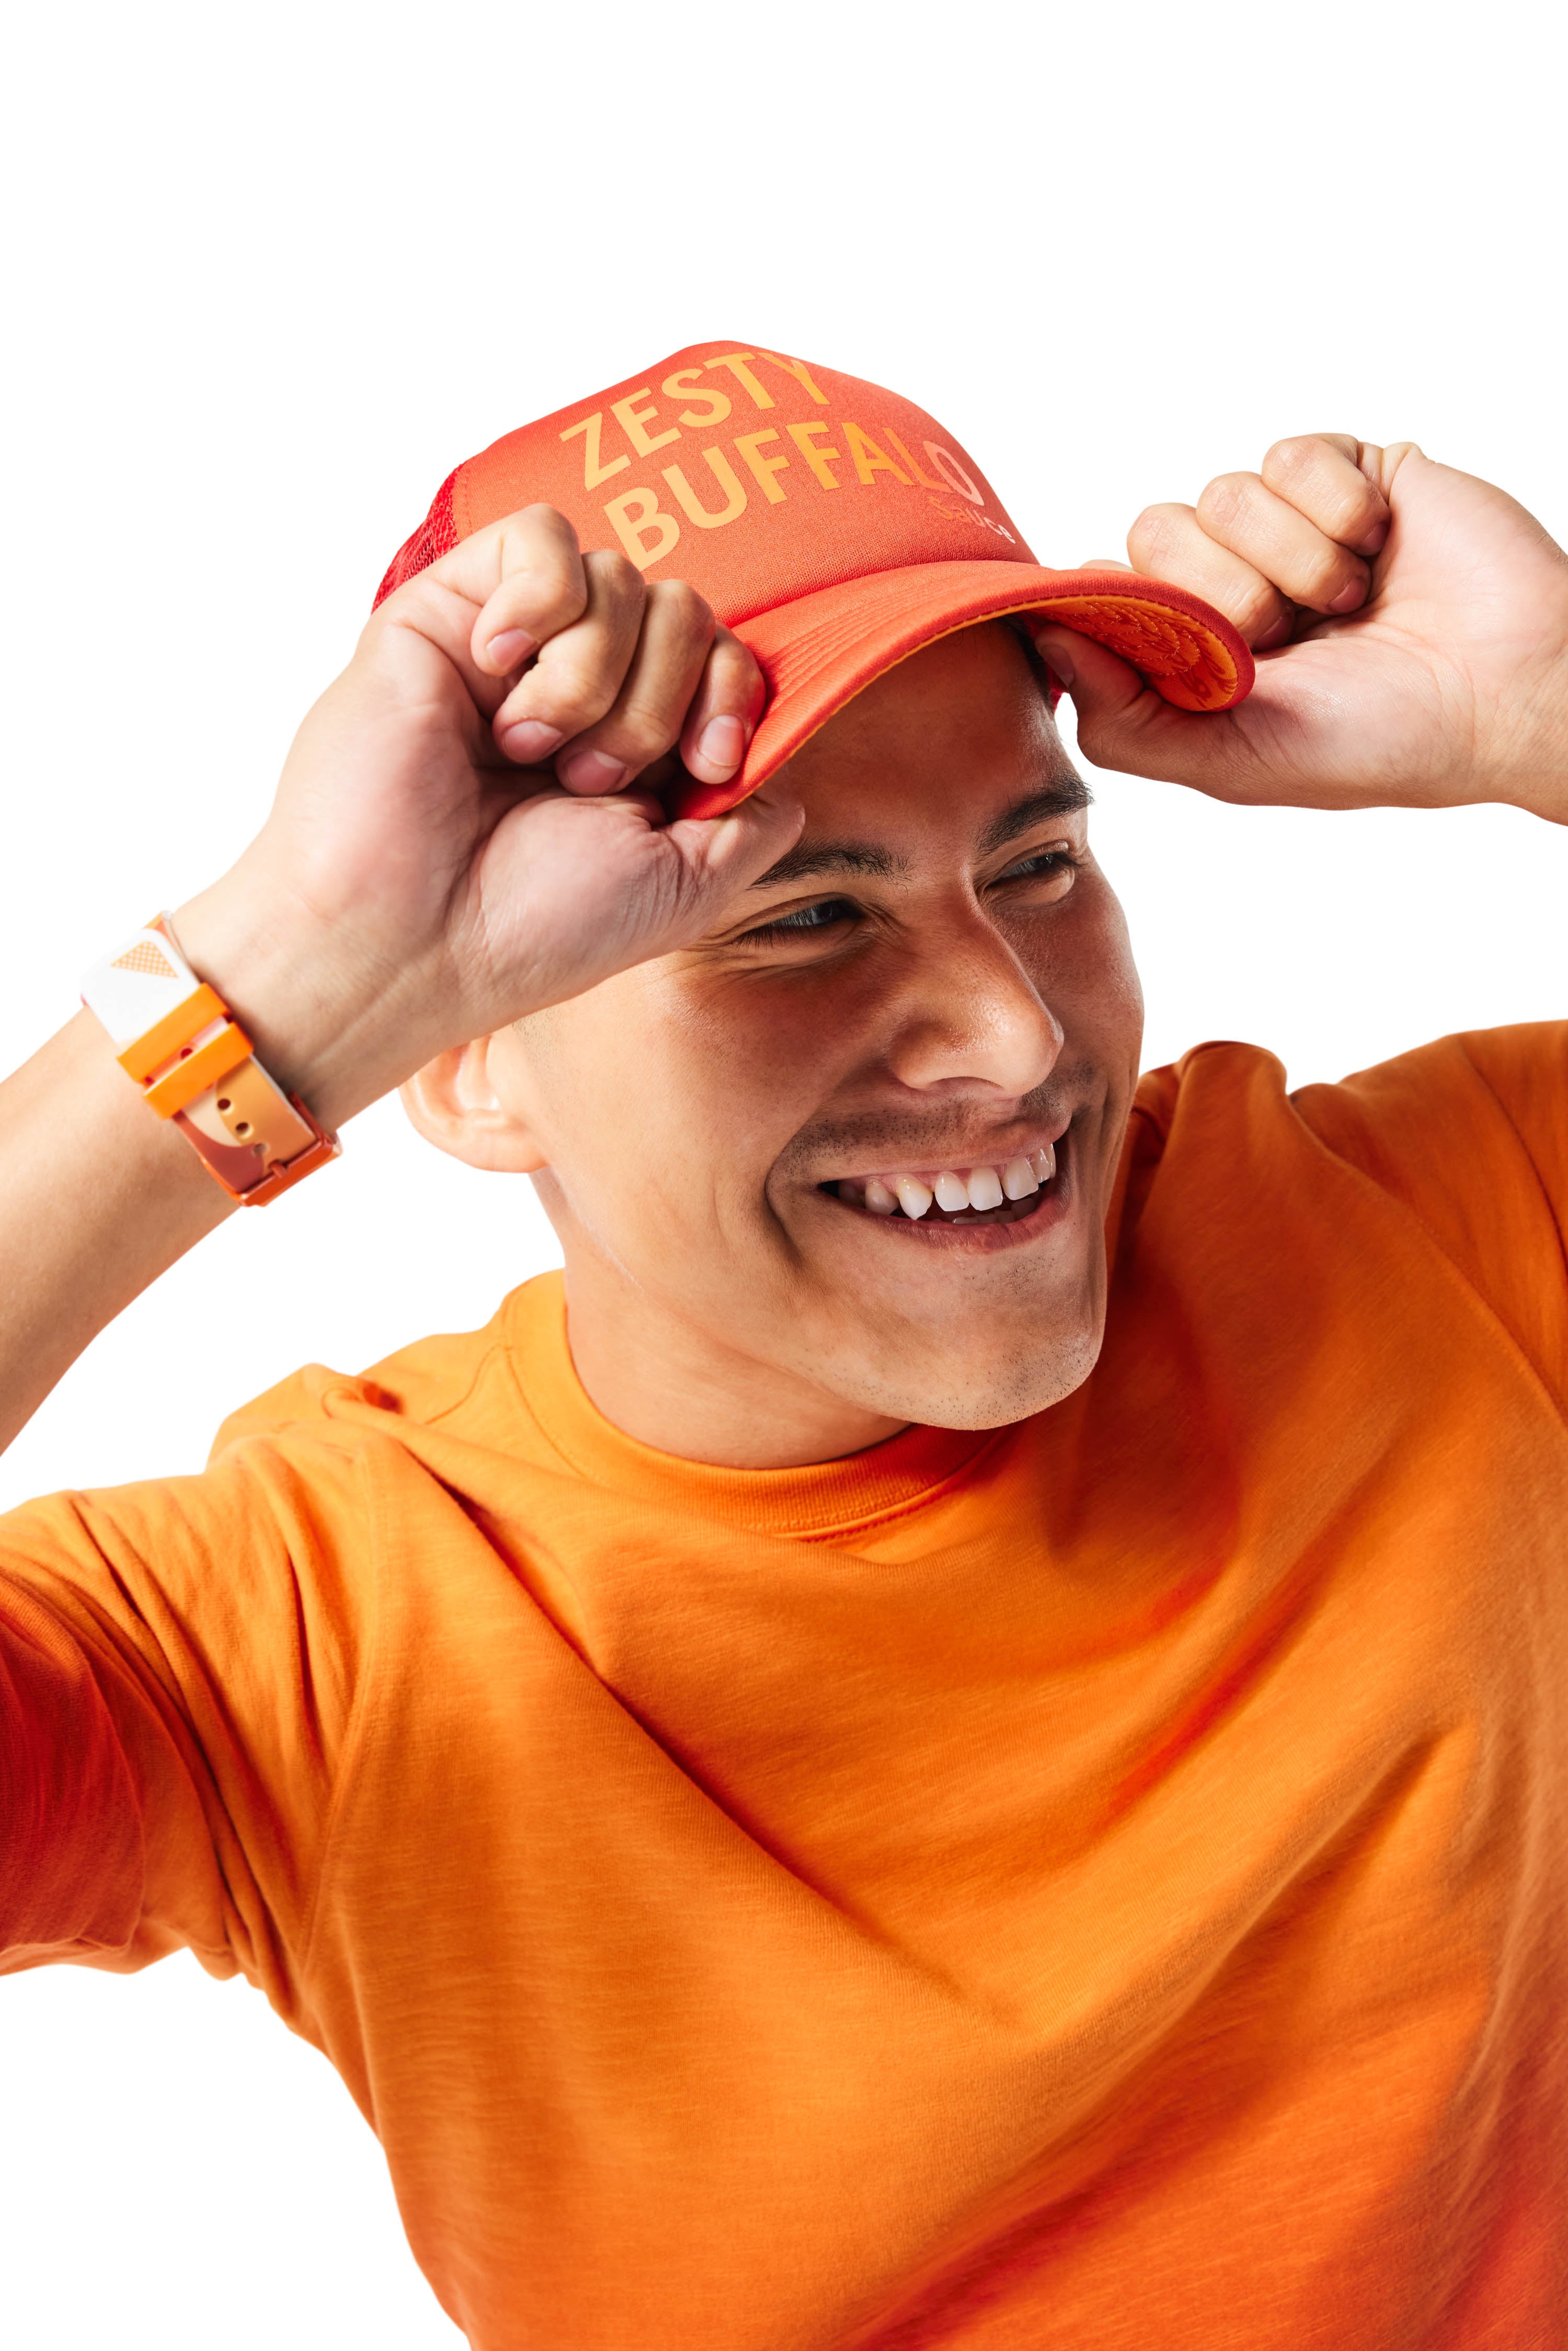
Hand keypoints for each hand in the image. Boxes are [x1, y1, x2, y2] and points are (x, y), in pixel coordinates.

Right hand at [173, 507, 801, 1126]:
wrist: (413, 938)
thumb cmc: (534, 927)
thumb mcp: (687, 889)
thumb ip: (753, 820)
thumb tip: (775, 756)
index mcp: (639, 748)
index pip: (728, 660)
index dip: (733, 698)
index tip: (706, 768)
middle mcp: (582, 688)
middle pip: (686, 608)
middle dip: (656, 703)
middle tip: (587, 780)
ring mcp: (515, 645)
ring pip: (620, 573)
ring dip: (593, 676)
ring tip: (530, 749)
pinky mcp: (448, 609)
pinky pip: (540, 535)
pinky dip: (538, 602)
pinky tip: (496, 670)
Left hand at [1035, 437, 1567, 820]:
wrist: (1505, 693)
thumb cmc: (1378, 742)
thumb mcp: (1232, 763)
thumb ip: (1126, 719)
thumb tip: (1041, 639)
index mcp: (1194, 652)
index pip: (1107, 594)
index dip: (1132, 611)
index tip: (1189, 646)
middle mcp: (1229, 581)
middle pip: (1150, 534)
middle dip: (1223, 595)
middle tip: (1289, 635)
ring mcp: (1285, 524)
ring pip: (1218, 494)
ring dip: (1290, 560)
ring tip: (1348, 603)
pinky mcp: (1343, 472)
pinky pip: (1287, 454)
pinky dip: (1334, 509)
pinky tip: (1376, 550)